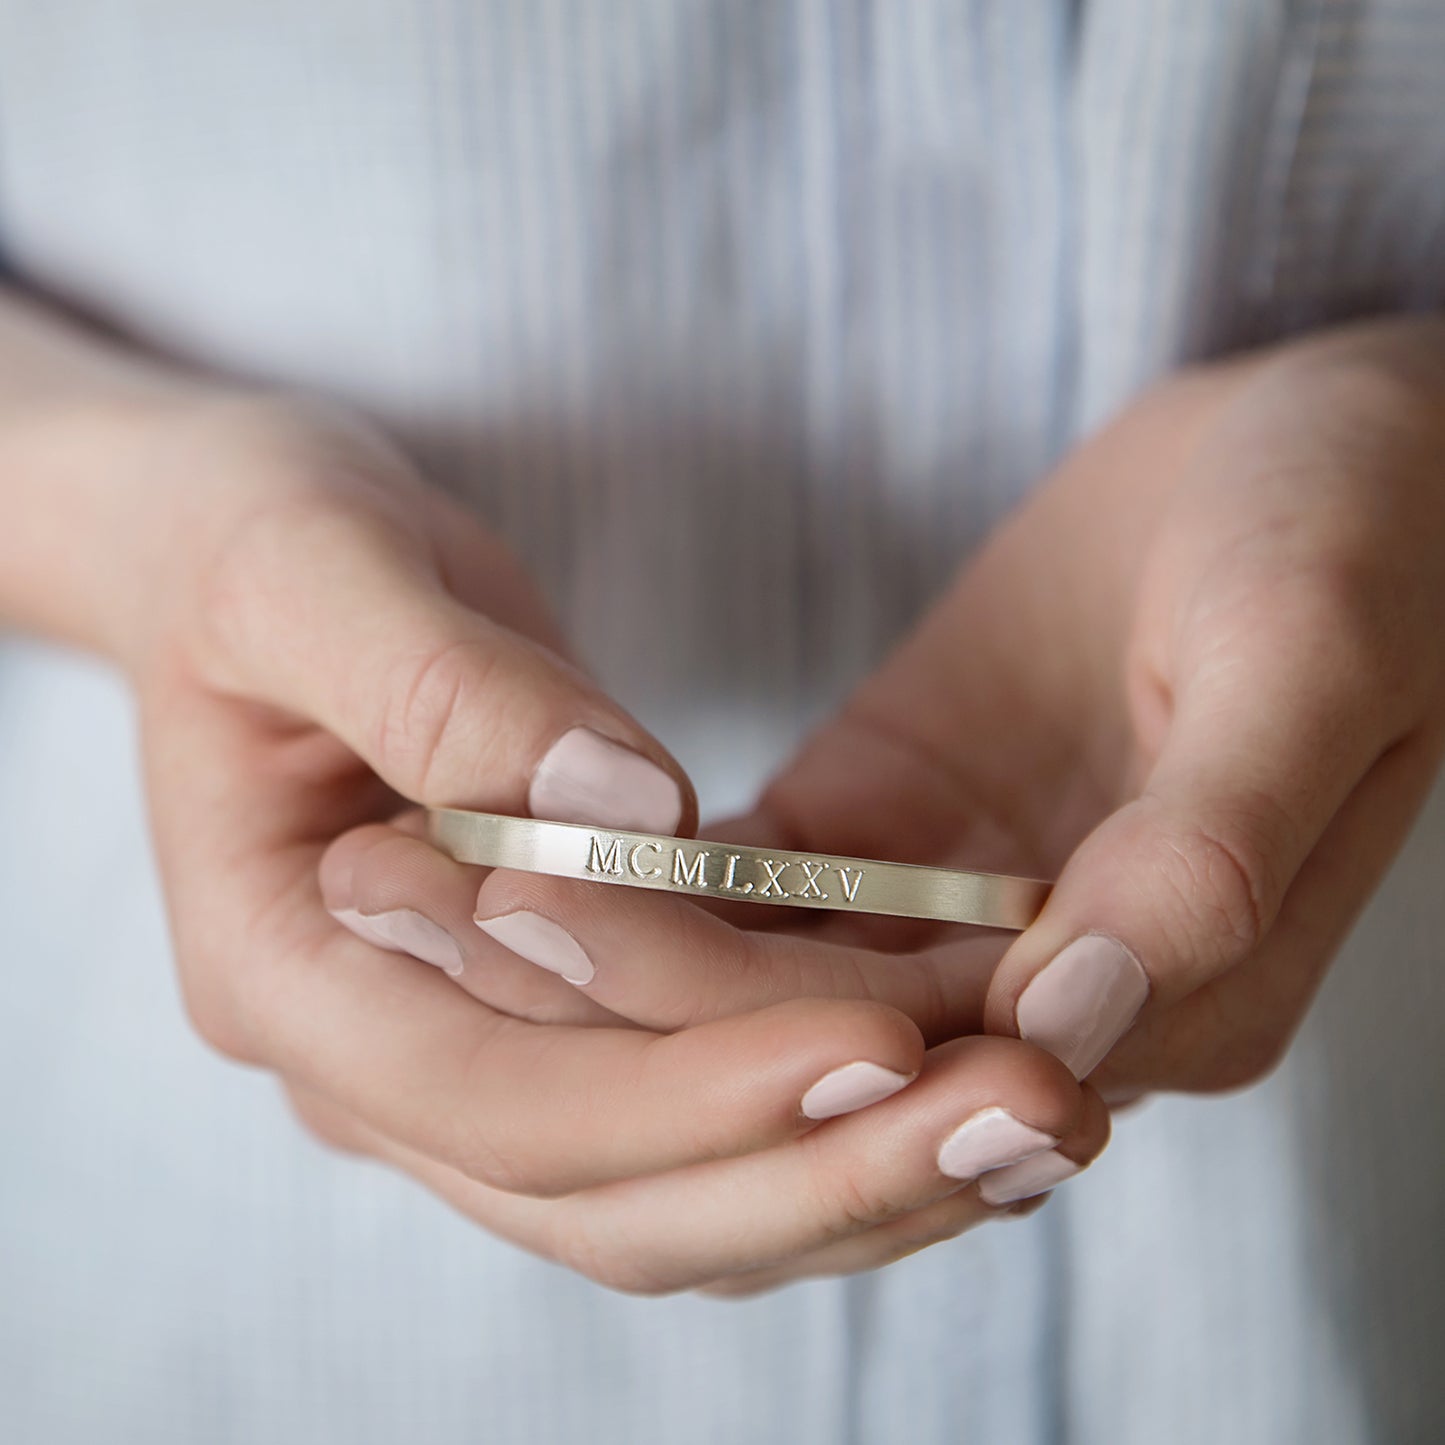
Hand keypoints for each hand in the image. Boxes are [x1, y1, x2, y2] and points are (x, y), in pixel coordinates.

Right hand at [113, 396, 1101, 1295]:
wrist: (243, 560)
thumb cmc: (254, 546)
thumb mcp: (310, 567)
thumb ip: (444, 689)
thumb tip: (623, 809)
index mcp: (285, 973)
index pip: (498, 1098)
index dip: (689, 1089)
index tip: (883, 1035)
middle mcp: (376, 1063)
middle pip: (608, 1198)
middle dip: (818, 1170)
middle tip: (1028, 1111)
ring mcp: (470, 1056)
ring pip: (674, 1197)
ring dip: (857, 1175)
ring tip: (1045, 1115)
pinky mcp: (558, 1018)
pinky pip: (701, 1114)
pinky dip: (835, 1117)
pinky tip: (978, 1068)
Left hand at [341, 317, 1444, 1292]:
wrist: (1328, 458)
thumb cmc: (1360, 535)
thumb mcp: (1308, 657)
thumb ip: (1209, 844)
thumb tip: (1065, 1014)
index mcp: (1172, 992)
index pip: (924, 1067)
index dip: (725, 1015)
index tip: (531, 925)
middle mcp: (1054, 995)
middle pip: (803, 1042)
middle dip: (601, 985)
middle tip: (398, 897)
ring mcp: (961, 920)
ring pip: (750, 977)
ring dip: (582, 932)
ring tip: (401, 861)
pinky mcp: (897, 837)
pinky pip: (747, 890)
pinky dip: (625, 868)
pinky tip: (491, 821)